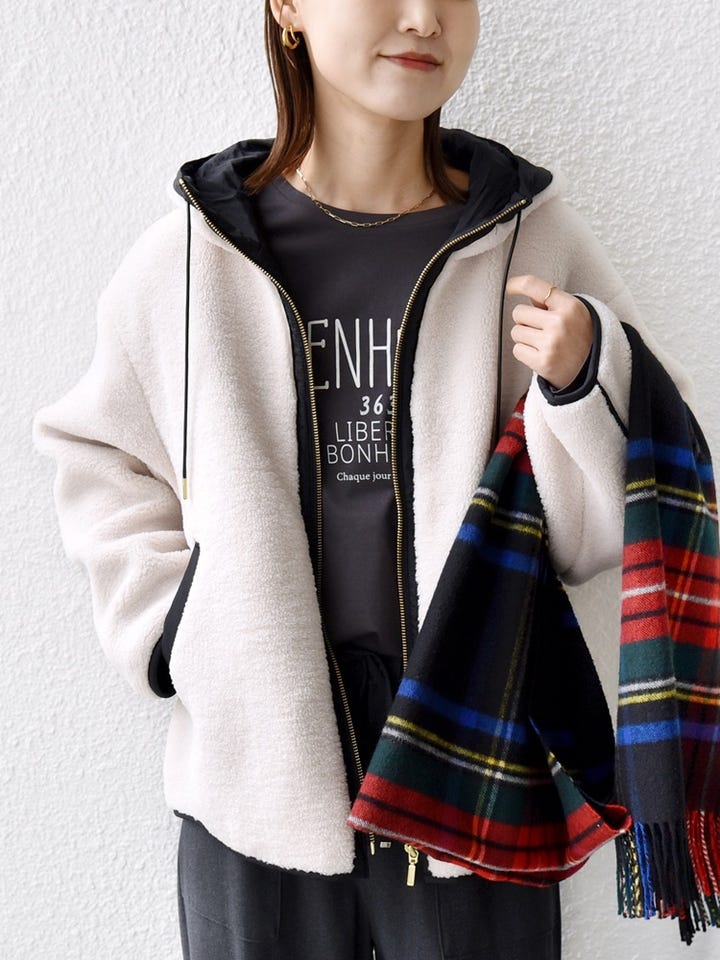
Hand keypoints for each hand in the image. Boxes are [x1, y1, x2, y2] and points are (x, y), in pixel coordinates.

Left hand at [506, 275, 592, 389]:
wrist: (596, 369)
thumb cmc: (582, 337)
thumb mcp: (574, 313)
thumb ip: (550, 302)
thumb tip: (527, 292)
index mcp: (569, 306)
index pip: (534, 286)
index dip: (517, 284)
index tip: (510, 288)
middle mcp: (560, 322)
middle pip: (518, 312)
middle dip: (524, 320)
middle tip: (539, 328)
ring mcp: (551, 343)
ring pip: (516, 332)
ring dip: (524, 338)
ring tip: (542, 342)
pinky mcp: (543, 362)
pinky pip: (517, 350)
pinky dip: (525, 353)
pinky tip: (540, 354)